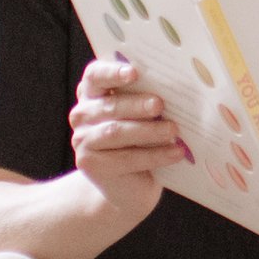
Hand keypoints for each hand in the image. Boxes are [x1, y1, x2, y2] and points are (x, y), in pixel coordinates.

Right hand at [69, 54, 189, 232]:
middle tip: (160, 105)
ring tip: (173, 130)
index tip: (134, 72)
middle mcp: (82, 115)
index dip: (112, 72)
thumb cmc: (140, 142)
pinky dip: (155, 155)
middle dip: (137, 104)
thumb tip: (176, 91)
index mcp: (92, 94)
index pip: (95, 76)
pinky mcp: (90, 165)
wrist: (128, 186)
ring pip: (116, 132)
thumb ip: (148, 101)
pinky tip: (176, 152)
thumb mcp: (143, 117)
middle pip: (110, 105)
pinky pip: (126, 158)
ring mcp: (83, 141)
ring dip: (148, 131)